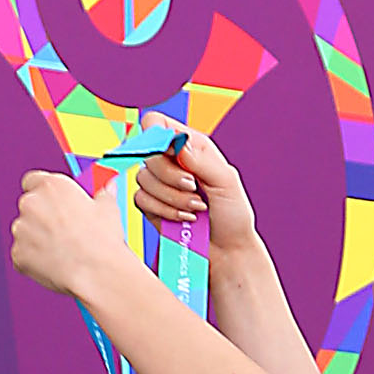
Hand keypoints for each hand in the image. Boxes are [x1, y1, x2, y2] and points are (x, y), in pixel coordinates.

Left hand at [11, 170, 128, 301]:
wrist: (96, 272)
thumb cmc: (101, 239)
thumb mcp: (108, 208)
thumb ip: (102, 193)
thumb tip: (106, 188)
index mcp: (51, 186)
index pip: (32, 180)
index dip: (42, 192)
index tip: (50, 201)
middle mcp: (32, 203)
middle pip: (29, 206)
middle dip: (40, 217)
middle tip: (61, 230)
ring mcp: (21, 229)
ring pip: (24, 231)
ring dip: (35, 238)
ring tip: (60, 250)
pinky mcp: (17, 254)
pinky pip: (22, 254)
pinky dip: (33, 259)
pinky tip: (53, 263)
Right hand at [136, 128, 258, 253]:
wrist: (227, 250)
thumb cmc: (232, 214)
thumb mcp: (226, 181)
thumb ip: (201, 159)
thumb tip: (177, 143)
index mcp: (190, 146)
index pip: (156, 124)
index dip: (155, 134)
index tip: (170, 154)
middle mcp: (171, 161)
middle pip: (148, 153)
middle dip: (170, 175)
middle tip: (194, 187)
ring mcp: (159, 184)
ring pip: (143, 179)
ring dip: (172, 197)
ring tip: (196, 208)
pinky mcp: (150, 206)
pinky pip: (141, 200)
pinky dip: (164, 211)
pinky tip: (184, 218)